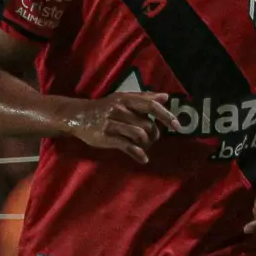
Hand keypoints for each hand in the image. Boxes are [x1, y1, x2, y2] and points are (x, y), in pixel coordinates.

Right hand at [60, 91, 176, 162]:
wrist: (77, 116)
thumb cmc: (104, 108)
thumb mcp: (122, 98)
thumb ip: (144, 97)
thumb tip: (165, 96)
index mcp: (126, 99)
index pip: (151, 105)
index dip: (166, 116)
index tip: (177, 126)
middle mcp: (120, 109)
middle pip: (147, 124)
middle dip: (153, 134)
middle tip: (151, 139)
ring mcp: (112, 123)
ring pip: (139, 134)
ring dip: (145, 143)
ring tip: (143, 146)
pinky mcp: (106, 137)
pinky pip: (127, 146)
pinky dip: (138, 154)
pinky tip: (143, 158)